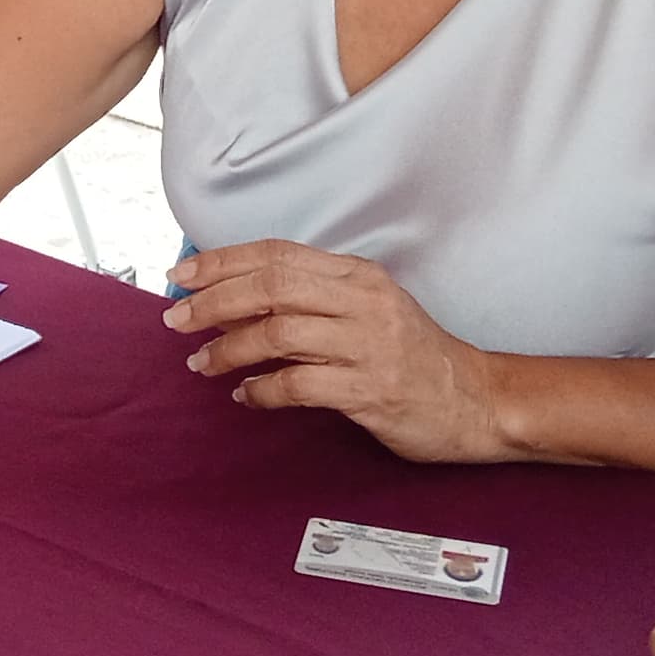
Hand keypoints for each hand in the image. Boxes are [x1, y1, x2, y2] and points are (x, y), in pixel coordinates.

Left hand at [164, 241, 510, 461]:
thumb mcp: (366, 310)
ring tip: (203, 363)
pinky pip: (298, 386)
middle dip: (213, 302)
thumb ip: (310, 300)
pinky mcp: (371, 391)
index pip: (277, 254)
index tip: (182, 274)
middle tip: (176, 320)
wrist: (477, 401)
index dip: (222, 261)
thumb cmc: (413, 355)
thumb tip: (234, 299)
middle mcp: (364, 303)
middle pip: (271, 288)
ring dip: (229, 349)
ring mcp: (369, 346)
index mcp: (358, 276)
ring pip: (279, 335)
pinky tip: (246, 396)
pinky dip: (262, 390)